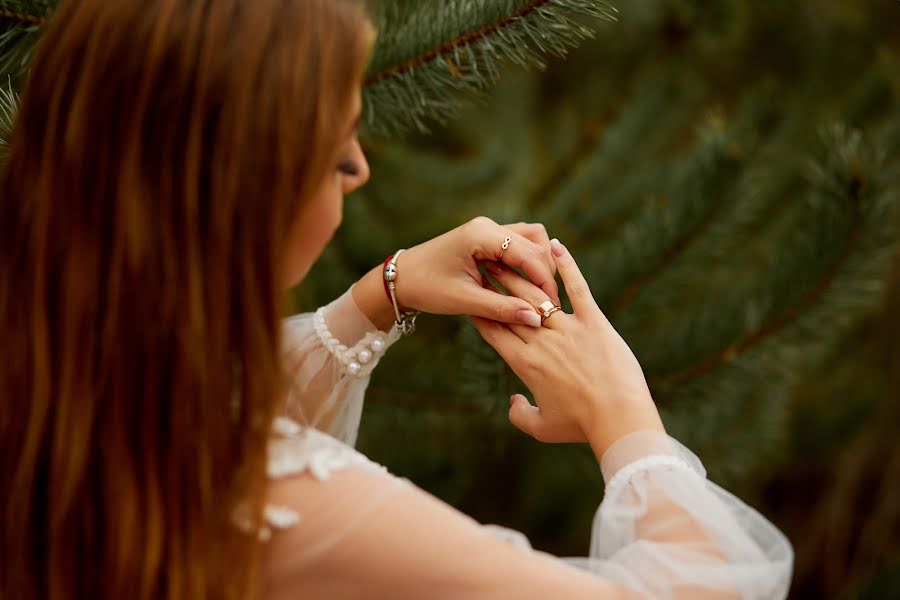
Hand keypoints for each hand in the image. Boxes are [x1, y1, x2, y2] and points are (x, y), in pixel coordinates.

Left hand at [393, 217, 559, 325]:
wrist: (400, 279)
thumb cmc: (426, 287)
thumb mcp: (464, 301)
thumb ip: (502, 309)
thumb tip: (536, 319)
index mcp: (481, 235)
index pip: (528, 253)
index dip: (545, 279)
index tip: (552, 305)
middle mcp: (487, 226)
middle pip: (536, 240)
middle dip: (546, 270)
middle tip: (548, 301)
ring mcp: (487, 230)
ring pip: (530, 240)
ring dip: (538, 265)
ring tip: (538, 294)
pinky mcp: (486, 239)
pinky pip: (517, 246)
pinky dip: (526, 264)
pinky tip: (524, 287)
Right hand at [470, 239, 664, 458]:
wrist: (618, 418)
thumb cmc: (581, 427)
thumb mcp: (543, 429)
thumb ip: (520, 415)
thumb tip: (513, 400)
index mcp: (524, 364)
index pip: (494, 331)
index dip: (481, 312)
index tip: (472, 297)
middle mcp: (541, 341)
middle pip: (511, 306)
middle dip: (495, 284)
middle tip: (485, 264)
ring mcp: (568, 328)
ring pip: (537, 294)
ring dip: (520, 272)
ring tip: (509, 253)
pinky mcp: (595, 321)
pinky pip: (578, 288)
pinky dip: (567, 266)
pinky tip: (556, 246)